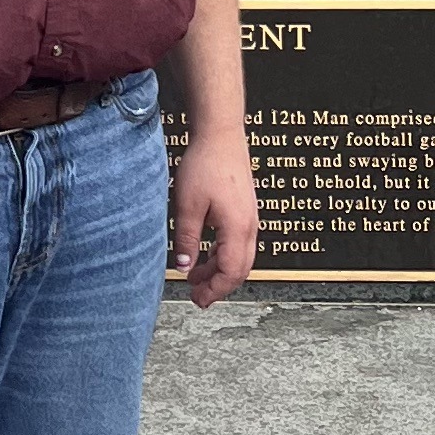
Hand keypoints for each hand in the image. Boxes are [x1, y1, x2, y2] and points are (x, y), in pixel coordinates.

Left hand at [168, 127, 257, 308]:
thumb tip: (184, 267)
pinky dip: (223, 256)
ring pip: (240, 258)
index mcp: (237, 228)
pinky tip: (206, 256)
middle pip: (240, 270)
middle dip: (219, 287)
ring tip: (195, 276)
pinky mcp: (245, 212)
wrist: (221, 135)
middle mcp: (250, 226)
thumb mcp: (188, 205)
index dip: (214, 290)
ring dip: (219, 271)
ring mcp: (250, 219)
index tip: (197, 299)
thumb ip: (187, 239)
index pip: (230, 272)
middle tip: (197, 296)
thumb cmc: (206, 164)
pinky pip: (240, 244)